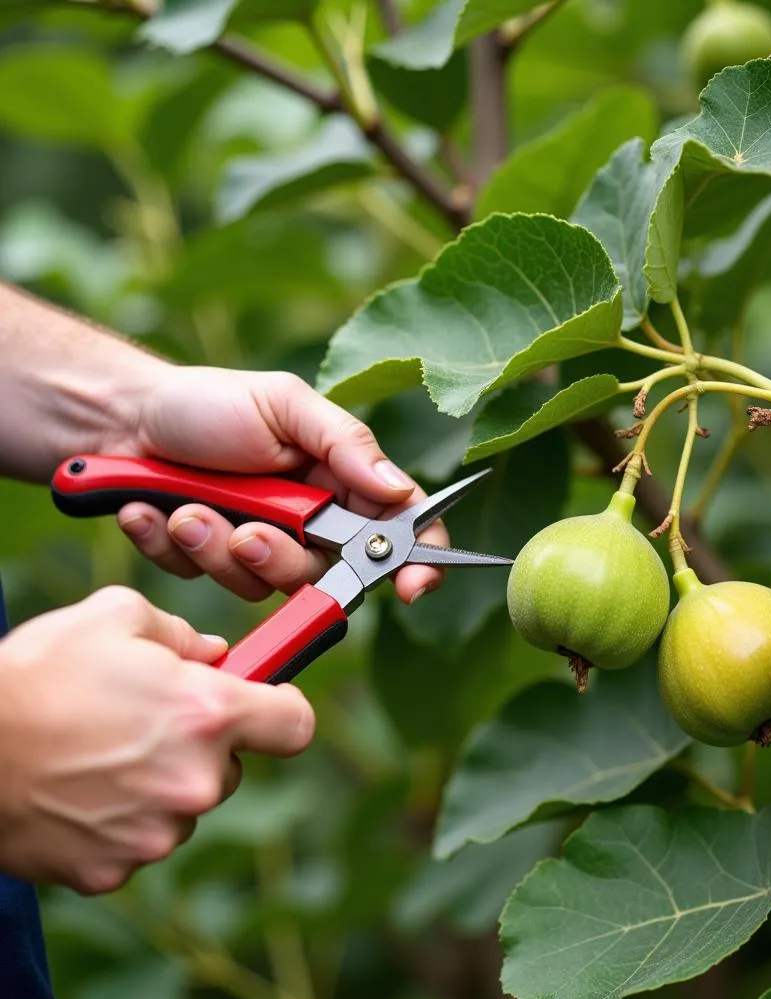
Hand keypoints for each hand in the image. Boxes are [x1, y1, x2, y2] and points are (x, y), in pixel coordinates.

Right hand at [0, 586, 313, 893]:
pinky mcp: (113, 870)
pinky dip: (119, 821)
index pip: (295, 725)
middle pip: (232, 767)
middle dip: (203, 745)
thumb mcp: (116, 618)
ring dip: (161, 783)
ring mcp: (155, 833)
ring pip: (185, 805)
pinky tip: (79, 791)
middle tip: (149, 722)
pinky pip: (138, 841)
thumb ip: (183, 634)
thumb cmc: (36, 676)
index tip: (266, 701)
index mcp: (208, 713)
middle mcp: (195, 780)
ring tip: (101, 754)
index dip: (282, 709)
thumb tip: (215, 655)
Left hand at [110, 367, 446, 604]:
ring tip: (184, 507)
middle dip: (280, 558)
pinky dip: (172, 546)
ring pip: (260, 584)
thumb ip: (345, 443)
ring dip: (215, 546)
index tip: (410, 590)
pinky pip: (203, 579)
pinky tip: (152, 513)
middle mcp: (308, 522)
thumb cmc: (210, 402)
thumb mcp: (285, 405)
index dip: (415, 562)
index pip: (399, 528)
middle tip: (248, 534)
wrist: (121, 417)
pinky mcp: (209, 562)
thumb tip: (399, 491)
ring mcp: (258, 546)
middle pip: (325, 573)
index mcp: (341, 480)